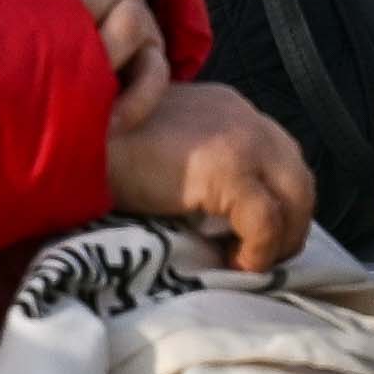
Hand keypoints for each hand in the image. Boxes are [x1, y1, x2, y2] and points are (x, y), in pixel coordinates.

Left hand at [0, 0, 159, 98]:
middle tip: (41, 67)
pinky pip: (156, 69)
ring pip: (134, 22)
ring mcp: (134, 6)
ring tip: (75, 95)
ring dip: (105, 60)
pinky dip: (138, 98)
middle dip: (72, 29)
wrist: (57, 5)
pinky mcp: (151, 46)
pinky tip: (110, 123)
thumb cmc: (11, 3)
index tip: (5, 29)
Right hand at [108, 79, 315, 273]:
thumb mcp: (164, 147)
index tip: (255, 236)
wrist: (74, 140)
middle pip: (299, 177)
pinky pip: (266, 220)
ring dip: (280, 238)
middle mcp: (246, 118)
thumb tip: (217, 219)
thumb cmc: (104, 151)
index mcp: (230, 109)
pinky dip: (259, 249)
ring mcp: (242, 141)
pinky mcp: (228, 169)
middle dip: (290, 224)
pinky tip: (235, 264)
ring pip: (295, 198)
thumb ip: (198, 166)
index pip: (281, 158)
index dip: (278, 202)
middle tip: (261, 259)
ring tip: (248, 263)